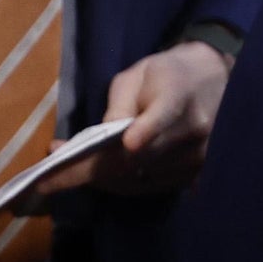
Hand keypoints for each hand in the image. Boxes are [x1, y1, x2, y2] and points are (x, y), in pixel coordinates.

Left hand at [34, 40, 233, 195]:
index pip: (162, 118)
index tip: (128, 144)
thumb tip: (102, 142)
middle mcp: (193, 130)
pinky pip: (152, 187)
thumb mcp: (136, 77)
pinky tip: (104, 178)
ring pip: (141, 179)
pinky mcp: (196, 173)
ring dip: (104, 180)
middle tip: (50, 176)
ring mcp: (198, 155)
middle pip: (139, 159)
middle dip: (92, 170)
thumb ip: (119, 107)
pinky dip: (124, 185)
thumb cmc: (165, 74)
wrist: (212, 79)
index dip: (146, 132)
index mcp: (178, 97)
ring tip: (72, 172)